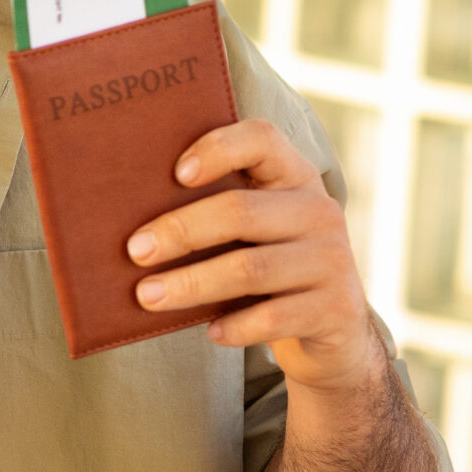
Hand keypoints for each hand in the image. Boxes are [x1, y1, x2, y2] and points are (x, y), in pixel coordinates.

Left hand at [126, 119, 382, 393]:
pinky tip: (210, 332)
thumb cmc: (267, 268)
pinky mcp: (336, 308)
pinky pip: (273, 317)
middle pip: (240, 210)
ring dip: (191, 284)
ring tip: (147, 296)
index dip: (218, 148)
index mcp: (294, 178)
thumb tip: (134, 227)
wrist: (332, 330)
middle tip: (135, 251)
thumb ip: (212, 214)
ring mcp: (333, 260)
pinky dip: (235, 326)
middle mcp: (319, 211)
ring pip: (249, 268)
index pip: (262, 139)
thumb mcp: (252, 232)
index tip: (176, 174)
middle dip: (180, 230)